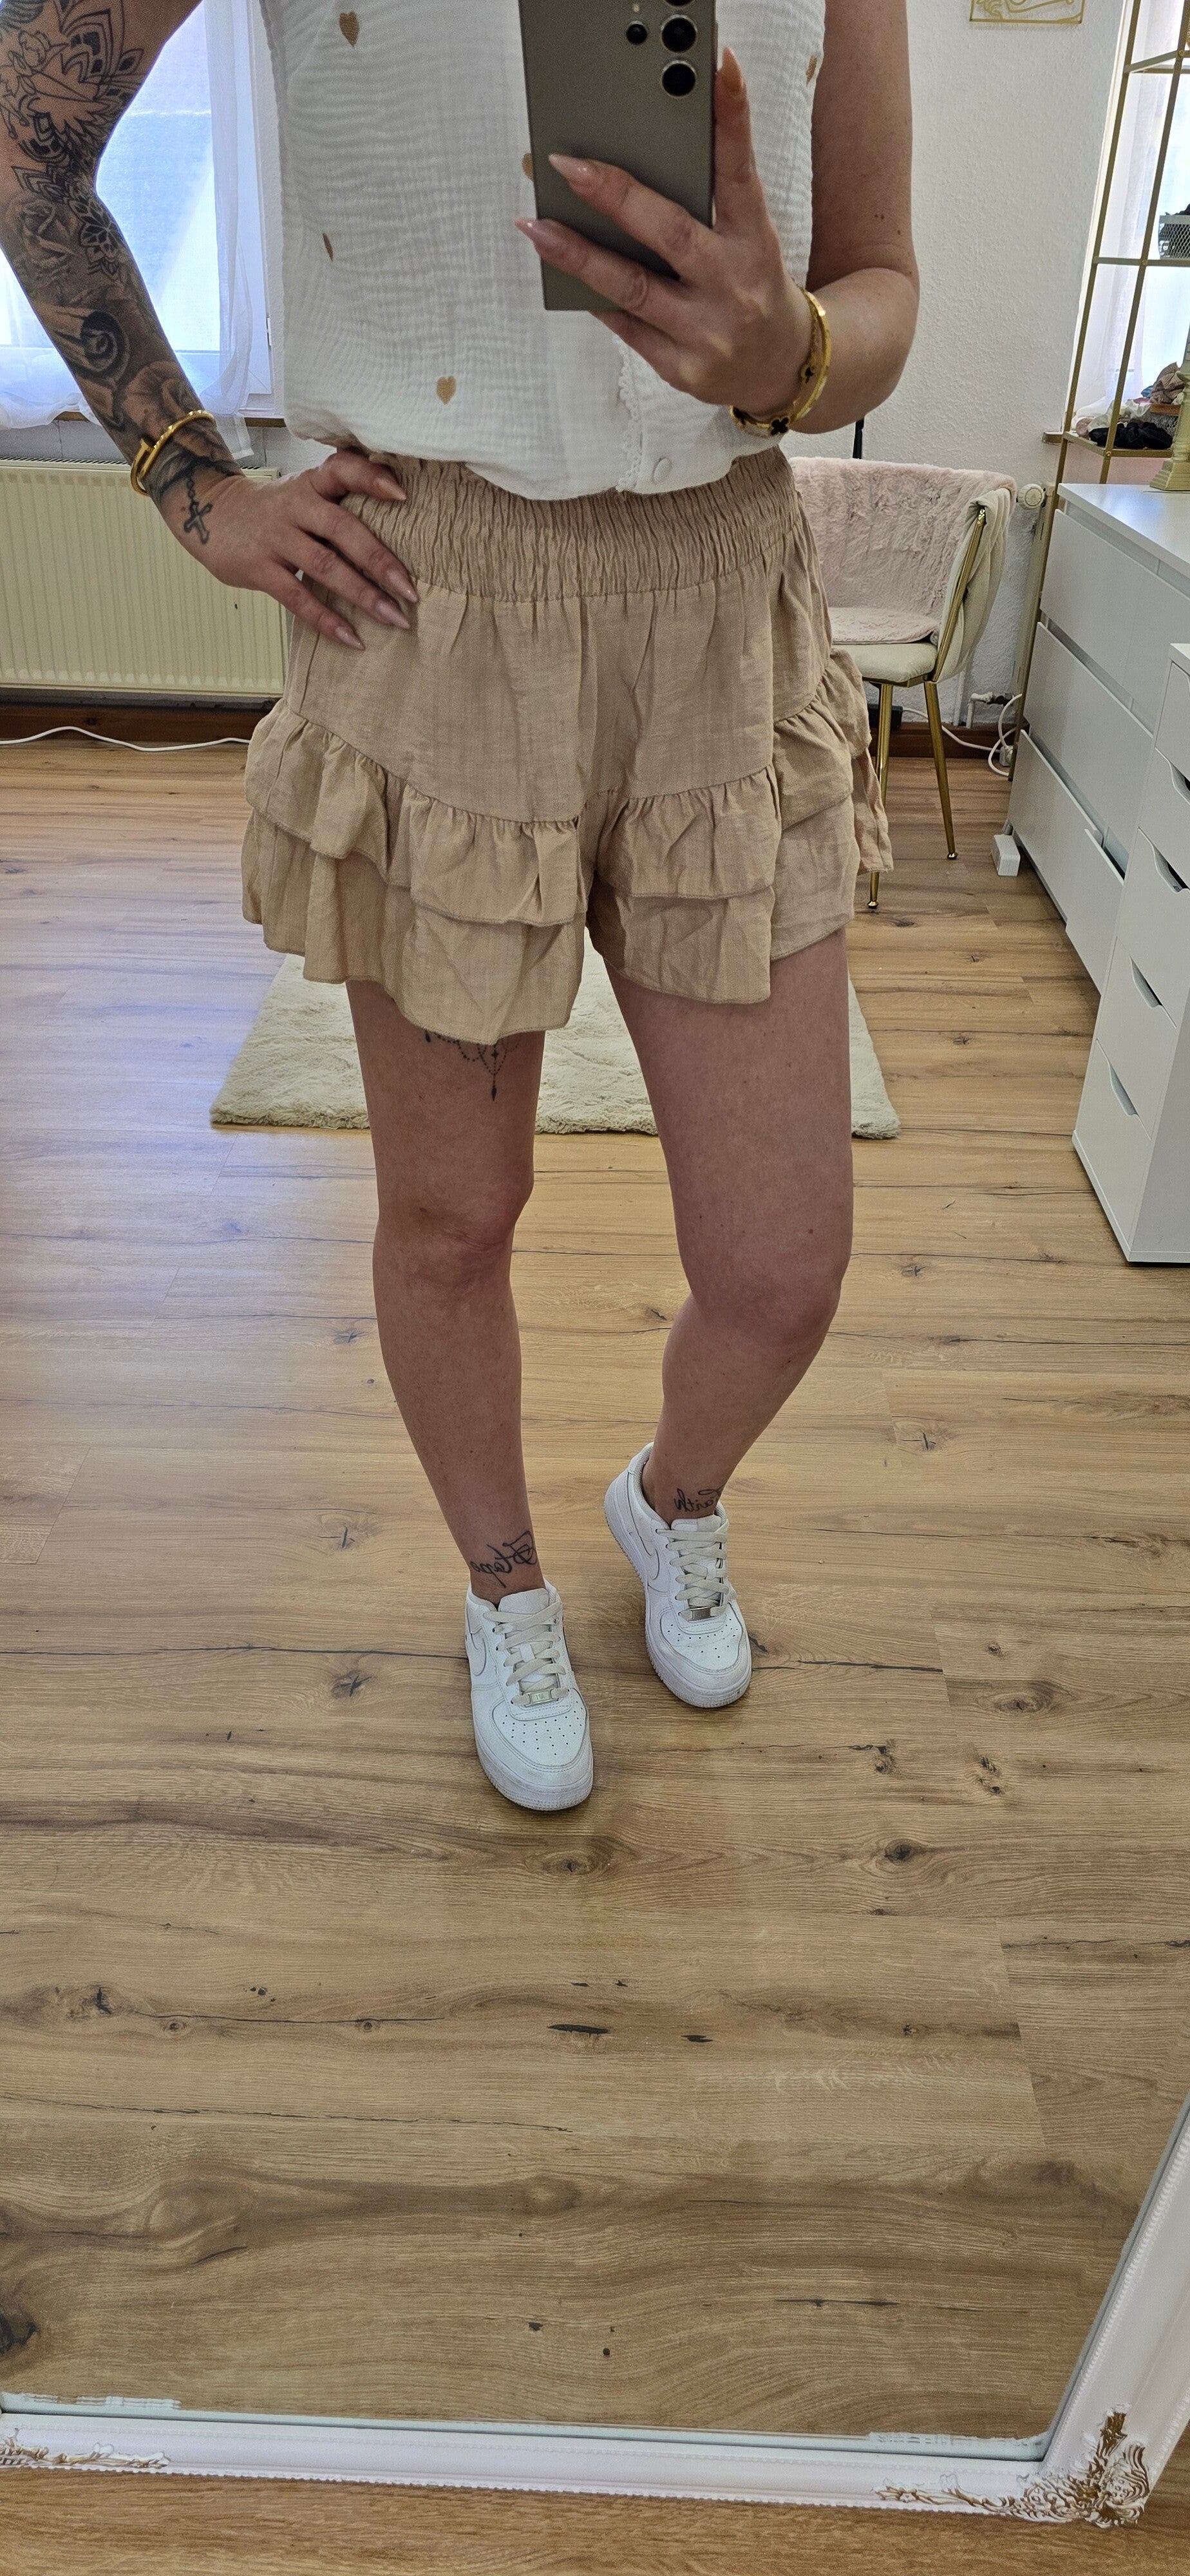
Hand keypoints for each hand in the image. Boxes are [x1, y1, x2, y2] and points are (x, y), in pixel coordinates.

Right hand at [164, 448, 419, 650]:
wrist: (209, 512)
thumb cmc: (273, 509)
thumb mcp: (303, 492)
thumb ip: (338, 503)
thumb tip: (397, 521)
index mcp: (311, 484)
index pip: (342, 469)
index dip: (372, 478)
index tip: (404, 494)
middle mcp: (295, 506)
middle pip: (343, 529)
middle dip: (381, 562)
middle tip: (411, 592)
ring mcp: (276, 537)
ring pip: (325, 566)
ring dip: (362, 595)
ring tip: (394, 619)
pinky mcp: (259, 568)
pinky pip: (298, 598)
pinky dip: (327, 620)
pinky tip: (353, 639)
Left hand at [515, 48, 812, 418]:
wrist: (778, 368)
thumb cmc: (751, 290)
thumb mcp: (748, 243)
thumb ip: (710, 210)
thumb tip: (636, 177)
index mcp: (755, 244)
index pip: (740, 175)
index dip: (732, 121)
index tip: (720, 70)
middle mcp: (732, 287)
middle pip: (669, 233)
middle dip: (614, 196)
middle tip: (568, 166)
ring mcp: (705, 332)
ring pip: (631, 287)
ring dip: (578, 255)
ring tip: (536, 227)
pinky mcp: (680, 367)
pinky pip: (626, 325)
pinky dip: (596, 295)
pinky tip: (565, 272)